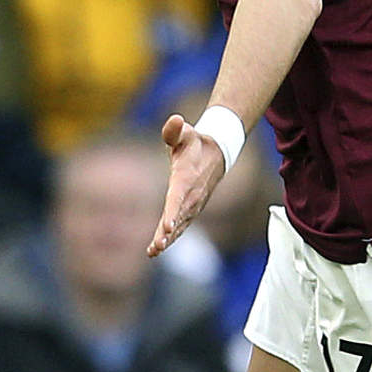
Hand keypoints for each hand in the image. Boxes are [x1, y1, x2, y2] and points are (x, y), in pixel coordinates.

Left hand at [147, 113, 225, 256]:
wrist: (217, 154)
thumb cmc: (195, 143)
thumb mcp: (186, 133)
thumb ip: (175, 129)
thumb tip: (175, 120)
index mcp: (187, 179)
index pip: (179, 198)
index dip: (172, 213)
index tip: (167, 227)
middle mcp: (191, 195)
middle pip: (179, 217)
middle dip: (168, 233)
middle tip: (157, 246)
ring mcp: (193, 204)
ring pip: (180, 225)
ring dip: (167, 240)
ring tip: (153, 252)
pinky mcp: (191, 210)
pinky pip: (181, 226)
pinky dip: (171, 238)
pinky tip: (156, 249)